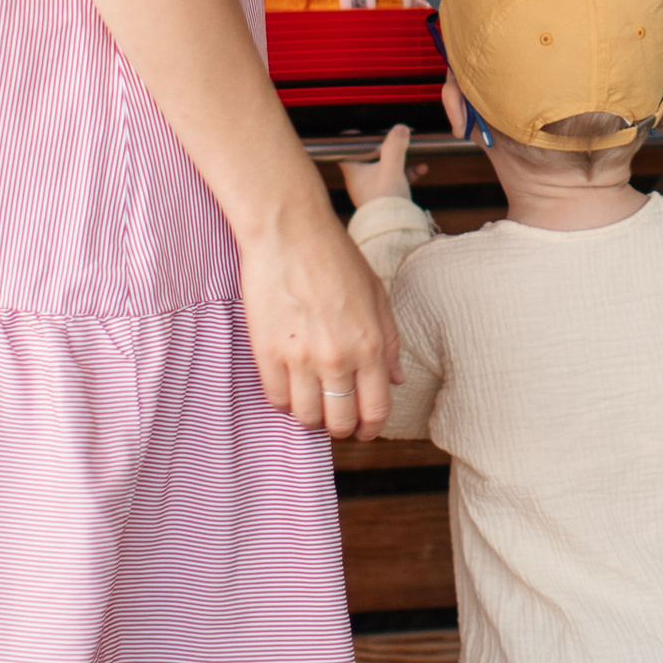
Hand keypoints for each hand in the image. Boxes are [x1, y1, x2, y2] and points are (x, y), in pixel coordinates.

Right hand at [240, 191, 398, 438]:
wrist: (289, 232)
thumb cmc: (336, 259)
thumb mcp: (378, 296)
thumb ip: (391, 342)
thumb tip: (396, 380)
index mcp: (371, 345)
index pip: (375, 410)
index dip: (370, 429)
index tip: (363, 430)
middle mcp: (338, 358)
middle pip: (339, 422)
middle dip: (340, 428)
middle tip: (335, 419)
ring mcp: (299, 358)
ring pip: (306, 417)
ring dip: (310, 417)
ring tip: (311, 402)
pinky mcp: (266, 353)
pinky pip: (275, 399)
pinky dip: (284, 401)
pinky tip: (290, 387)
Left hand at [340, 123, 414, 210]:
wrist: (394, 229)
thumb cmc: (385, 201)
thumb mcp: (391, 168)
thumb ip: (395, 147)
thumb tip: (400, 128)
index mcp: (354, 171)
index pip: (346, 150)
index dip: (353, 138)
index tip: (361, 130)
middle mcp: (360, 179)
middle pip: (369, 155)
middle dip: (385, 145)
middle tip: (394, 136)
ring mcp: (373, 188)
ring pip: (384, 166)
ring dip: (399, 158)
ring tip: (411, 150)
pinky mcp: (386, 195)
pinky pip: (396, 178)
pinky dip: (407, 171)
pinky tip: (421, 169)